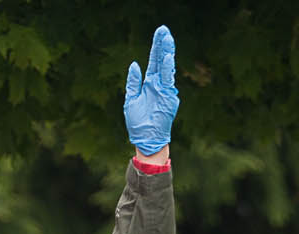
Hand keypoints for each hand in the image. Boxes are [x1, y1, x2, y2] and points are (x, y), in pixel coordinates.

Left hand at [124, 25, 178, 155]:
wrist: (145, 139)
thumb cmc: (137, 123)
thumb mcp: (131, 100)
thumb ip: (133, 82)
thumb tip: (134, 64)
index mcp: (149, 83)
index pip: (153, 61)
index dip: (156, 47)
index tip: (159, 33)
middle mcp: (158, 84)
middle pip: (161, 60)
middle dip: (162, 45)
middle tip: (163, 30)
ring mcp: (164, 89)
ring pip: (166, 67)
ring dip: (166, 53)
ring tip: (167, 39)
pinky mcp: (168, 97)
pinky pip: (168, 81)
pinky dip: (167, 70)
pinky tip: (166, 59)